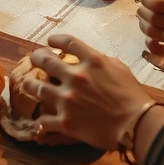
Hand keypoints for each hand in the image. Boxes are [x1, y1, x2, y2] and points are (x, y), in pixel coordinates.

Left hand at [22, 34, 154, 151]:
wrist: (136, 124)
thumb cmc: (133, 96)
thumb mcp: (119, 68)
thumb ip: (100, 61)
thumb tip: (88, 60)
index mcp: (92, 61)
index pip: (68, 42)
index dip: (56, 40)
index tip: (50, 41)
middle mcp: (76, 77)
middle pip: (45, 61)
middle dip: (36, 58)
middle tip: (33, 58)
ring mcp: (67, 100)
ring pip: (36, 88)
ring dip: (30, 85)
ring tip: (28, 84)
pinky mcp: (65, 122)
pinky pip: (43, 121)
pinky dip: (40, 122)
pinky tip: (40, 122)